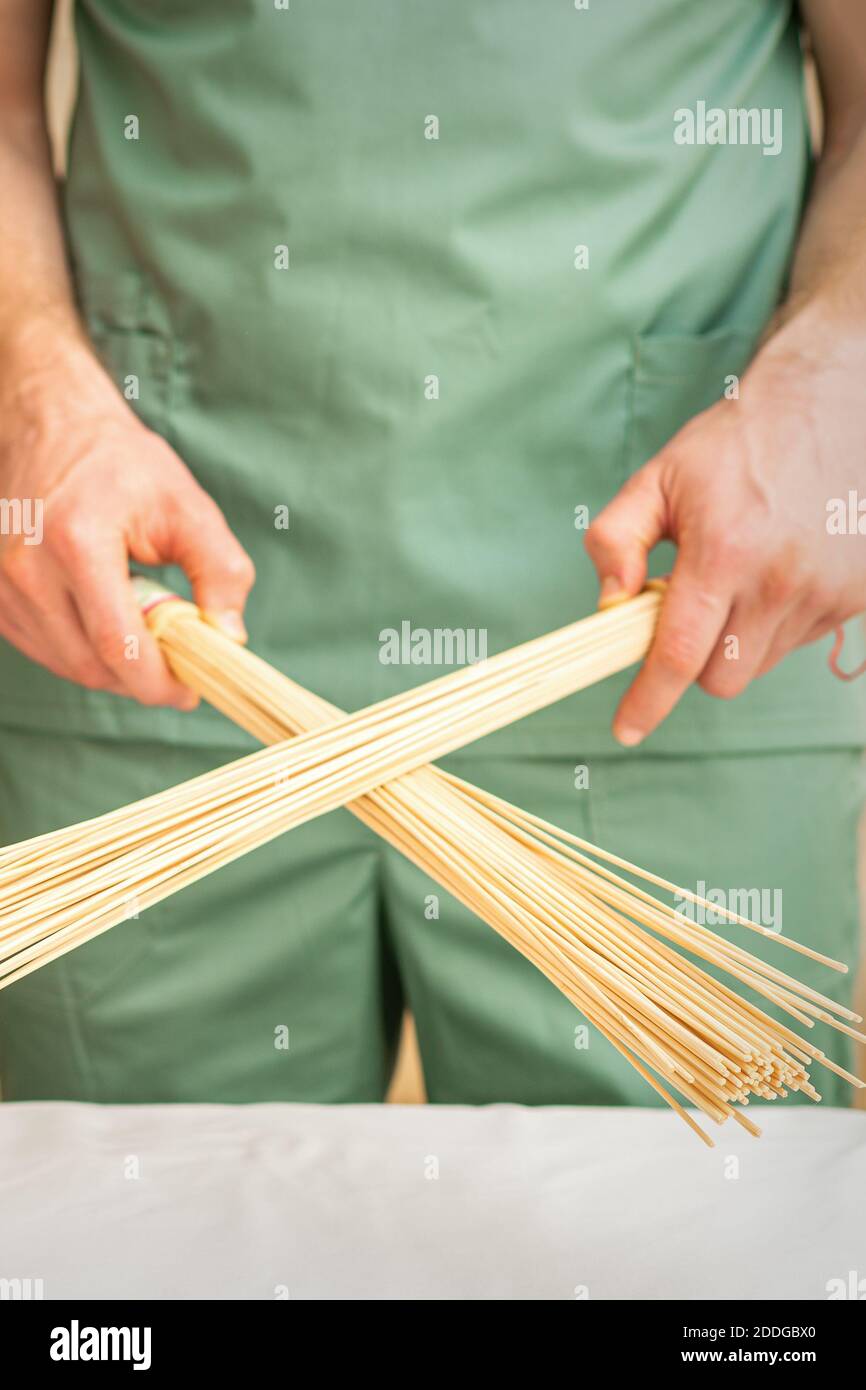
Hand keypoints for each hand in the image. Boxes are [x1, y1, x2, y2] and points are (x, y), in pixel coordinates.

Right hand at [0, 332, 254, 707]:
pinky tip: (107, 624)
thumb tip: (229, 637)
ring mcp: (2, 582)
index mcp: (77, 542)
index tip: (190, 690)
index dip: (158, 682)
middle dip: (141, 680)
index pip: (118, 645)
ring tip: (144, 636)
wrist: (53, 425)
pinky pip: (43, 648)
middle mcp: (27, 567)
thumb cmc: (122, 464)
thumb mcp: (187, 506)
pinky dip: (81, 652)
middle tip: (177, 667)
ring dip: (112, 668)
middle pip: (90, 665)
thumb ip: (220, 571)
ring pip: (65, 663)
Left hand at [585, 316, 865, 744]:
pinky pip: (798, 641)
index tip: (626, 730)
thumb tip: (609, 604)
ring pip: (760, 665)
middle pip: (721, 677)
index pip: (678, 655)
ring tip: (739, 576)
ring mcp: (825, 592)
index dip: (647, 701)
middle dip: (694, 661)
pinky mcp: (856, 596)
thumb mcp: (660, 477)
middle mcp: (780, 581)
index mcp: (724, 552)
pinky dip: (775, 624)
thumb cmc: (738, 443)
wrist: (833, 406)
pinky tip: (776, 572)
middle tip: (689, 609)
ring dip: (736, 641)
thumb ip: (617, 539)